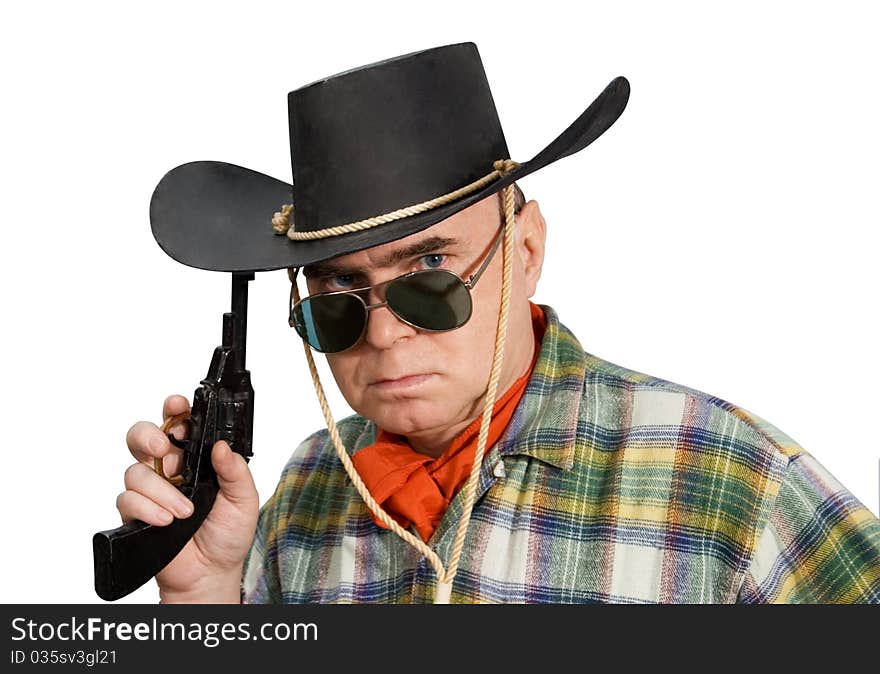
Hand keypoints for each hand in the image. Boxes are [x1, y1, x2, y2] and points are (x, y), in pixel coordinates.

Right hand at [117, 394, 258, 601]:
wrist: (213, 573)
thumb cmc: (228, 534)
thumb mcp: (244, 499)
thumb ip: (235, 470)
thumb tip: (221, 445)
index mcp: (196, 458)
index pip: (179, 425)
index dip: (174, 410)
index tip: (178, 406)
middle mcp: (169, 469)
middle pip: (142, 437)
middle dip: (148, 436)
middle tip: (164, 449)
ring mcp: (151, 491)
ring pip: (136, 471)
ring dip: (161, 490)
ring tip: (185, 511)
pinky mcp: (136, 514)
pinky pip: (127, 500)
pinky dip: (147, 509)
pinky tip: (167, 520)